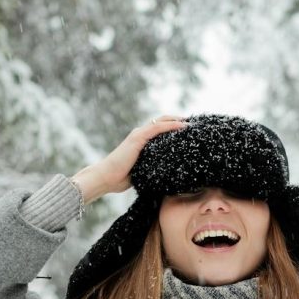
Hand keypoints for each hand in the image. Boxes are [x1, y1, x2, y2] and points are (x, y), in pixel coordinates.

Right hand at [72, 115, 187, 202]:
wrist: (106, 178)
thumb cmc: (120, 178)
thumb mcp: (141, 171)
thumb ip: (151, 167)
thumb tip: (165, 175)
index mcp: (140, 141)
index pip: (159, 130)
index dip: (172, 127)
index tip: (187, 131)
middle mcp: (140, 135)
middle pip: (162, 122)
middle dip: (178, 121)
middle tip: (192, 125)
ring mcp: (138, 135)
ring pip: (161, 121)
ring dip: (177, 120)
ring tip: (191, 123)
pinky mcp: (138, 138)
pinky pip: (157, 128)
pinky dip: (171, 125)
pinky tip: (182, 126)